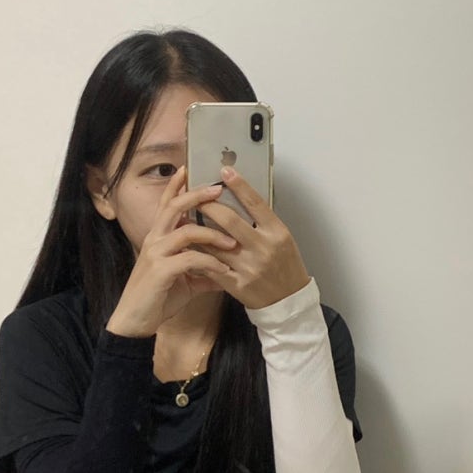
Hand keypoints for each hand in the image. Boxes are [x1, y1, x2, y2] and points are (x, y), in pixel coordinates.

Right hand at [106, 167, 237, 337]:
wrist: (135, 322)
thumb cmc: (157, 300)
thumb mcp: (185, 283)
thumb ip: (204, 273)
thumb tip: (226, 272)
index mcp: (158, 238)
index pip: (166, 204)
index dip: (177, 185)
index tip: (190, 168)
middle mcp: (154, 241)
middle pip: (174, 207)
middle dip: (197, 195)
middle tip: (218, 189)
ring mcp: (156, 254)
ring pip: (186, 231)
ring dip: (213, 234)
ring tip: (233, 241)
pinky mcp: (161, 271)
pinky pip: (191, 259)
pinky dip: (212, 264)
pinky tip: (224, 272)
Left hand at [199, 167, 310, 308]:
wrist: (288, 302)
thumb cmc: (284, 266)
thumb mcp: (282, 239)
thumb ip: (262, 221)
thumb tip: (240, 196)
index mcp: (277, 233)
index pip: (256, 203)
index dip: (239, 185)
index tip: (224, 170)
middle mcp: (263, 248)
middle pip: (229, 220)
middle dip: (208, 205)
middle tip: (195, 195)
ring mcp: (249, 267)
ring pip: (215, 243)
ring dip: (197, 229)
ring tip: (184, 217)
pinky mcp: (236, 284)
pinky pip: (211, 265)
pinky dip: (199, 253)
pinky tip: (189, 245)